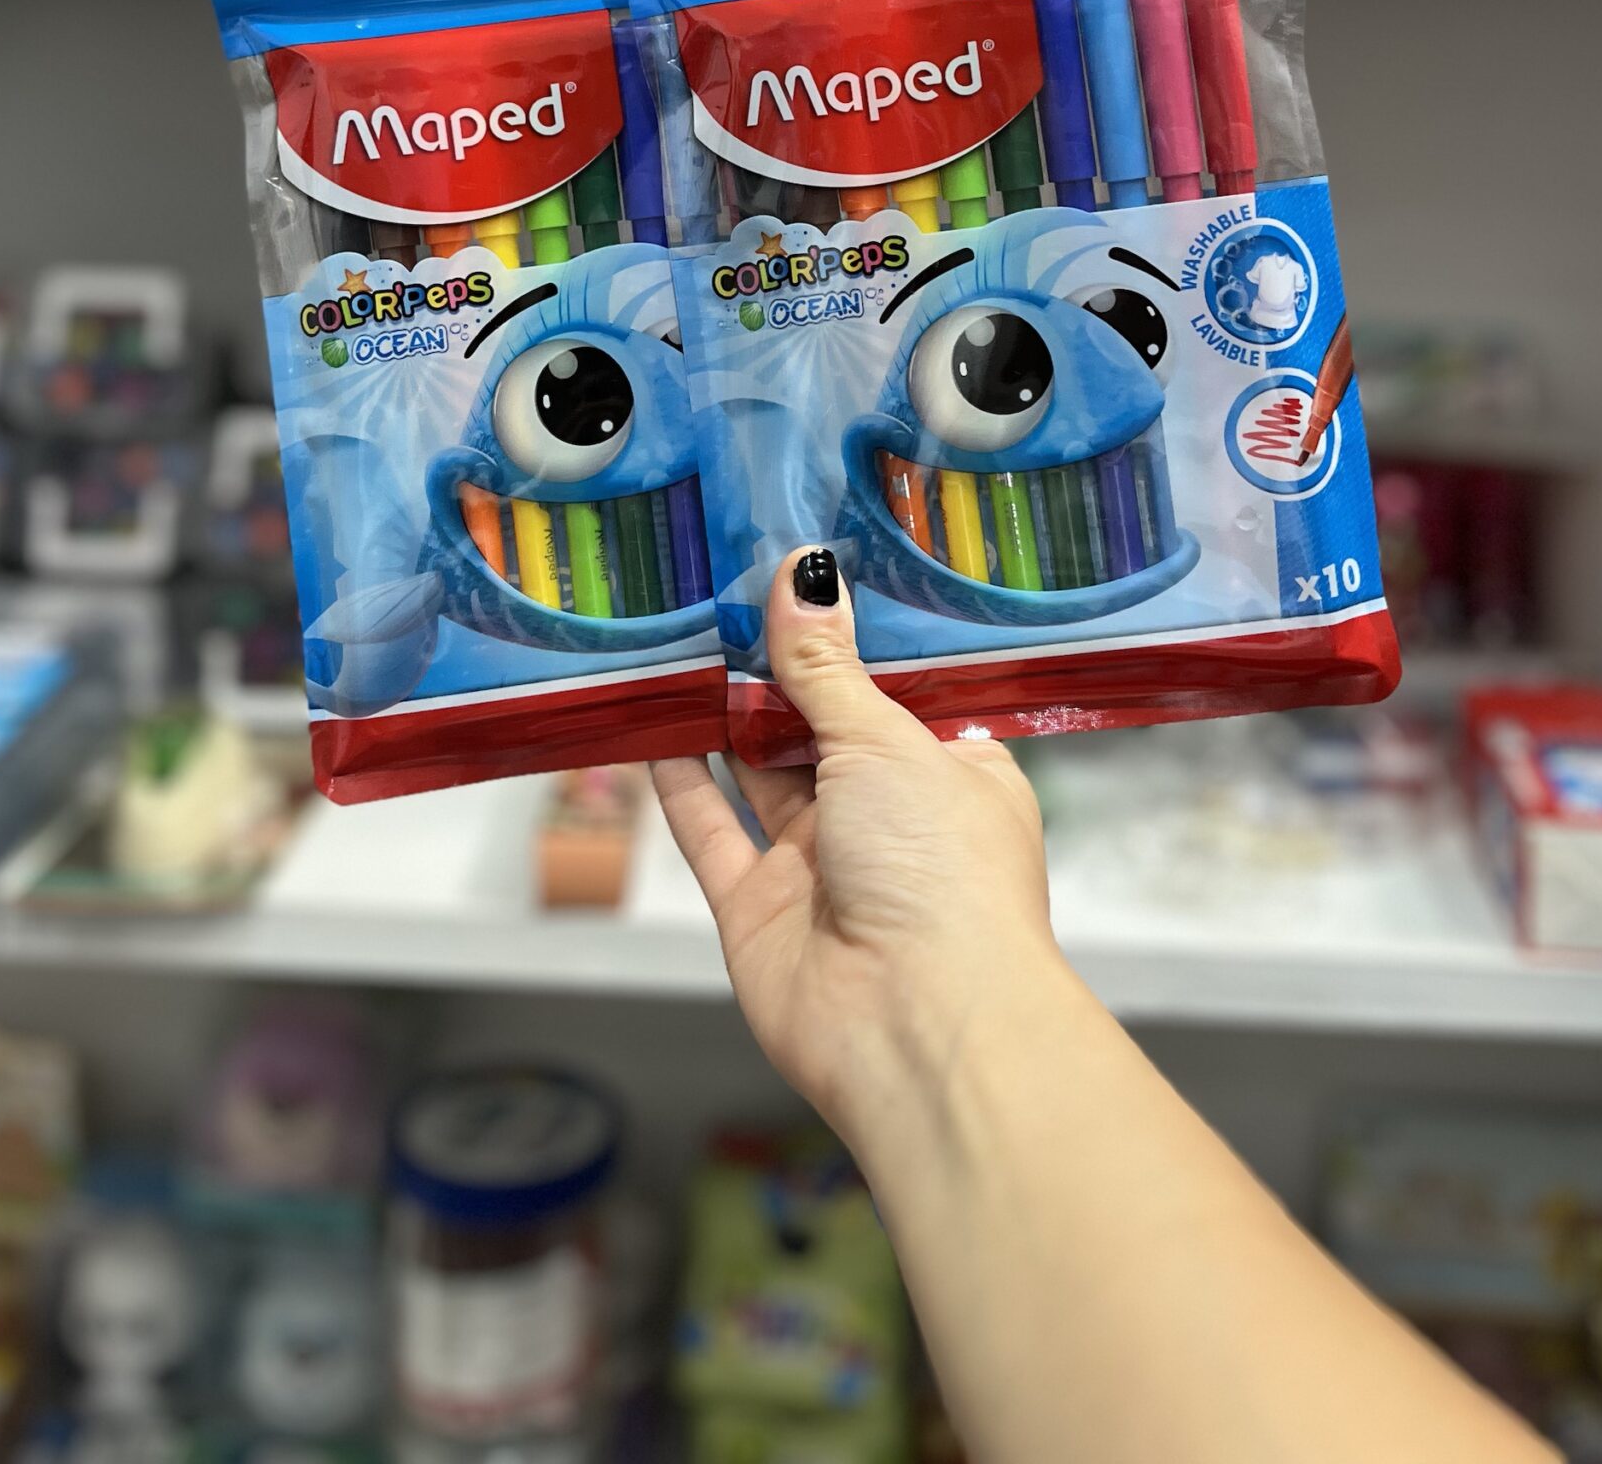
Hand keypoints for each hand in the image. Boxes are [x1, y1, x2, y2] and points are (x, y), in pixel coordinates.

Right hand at [653, 547, 1061, 1148]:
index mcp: (953, 773)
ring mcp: (822, 866)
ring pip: (760, 774)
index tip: (803, 574)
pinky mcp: (759, 909)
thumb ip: (826, 667)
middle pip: (821, 728)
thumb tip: (801, 578)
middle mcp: (889, 819)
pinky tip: (648, 722)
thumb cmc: (941, 873)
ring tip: (679, 634)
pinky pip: (710, 832)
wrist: (916, 1027)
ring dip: (723, 714)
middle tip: (724, 587)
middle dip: (777, 670)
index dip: (851, 638)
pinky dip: (677, 781)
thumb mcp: (885, 740)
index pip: (898, 691)